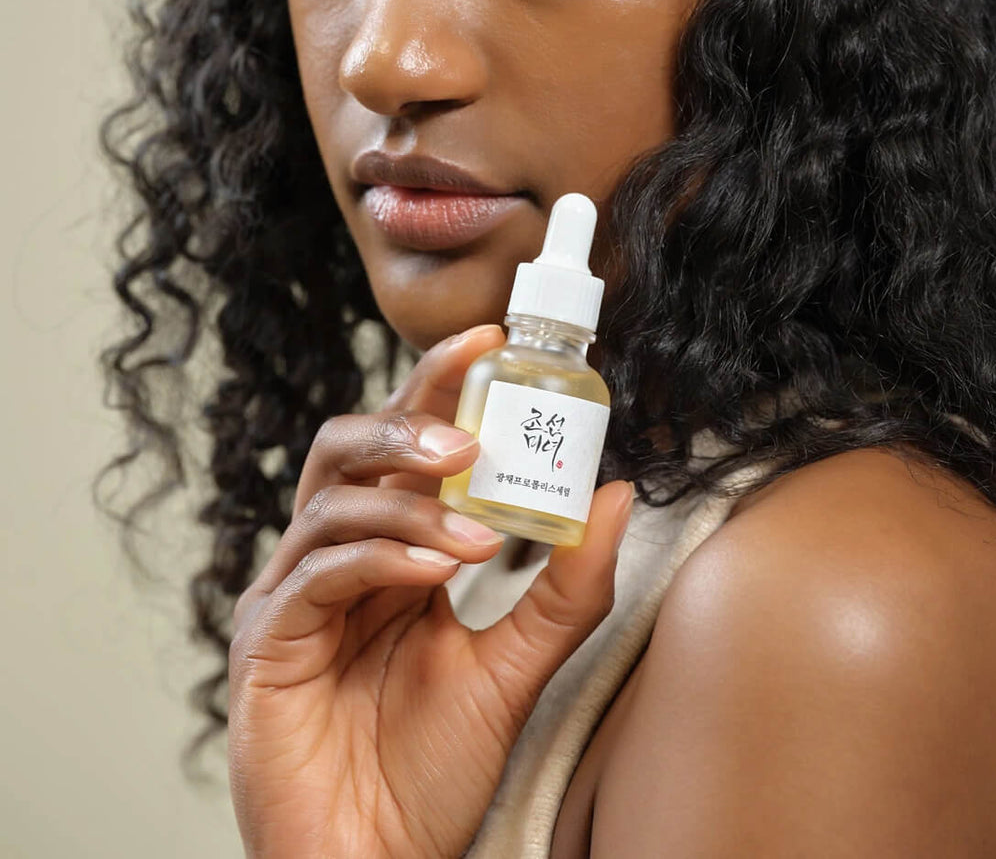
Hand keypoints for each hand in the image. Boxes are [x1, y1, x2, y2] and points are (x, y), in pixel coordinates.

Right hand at [228, 323, 632, 858]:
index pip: (407, 445)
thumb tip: (614, 495)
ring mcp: (294, 596)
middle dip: (409, 418)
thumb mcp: (517, 668)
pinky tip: (434, 572)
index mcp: (390, 553)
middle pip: (350, 446)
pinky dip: (381, 557)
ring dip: (408, 497)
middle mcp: (334, 560)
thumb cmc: (433, 771)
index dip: (441, 384)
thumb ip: (564, 587)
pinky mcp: (267, 641)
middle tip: (469, 429)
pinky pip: (318, 571)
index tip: (492, 339)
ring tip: (472, 527)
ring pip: (332, 497)